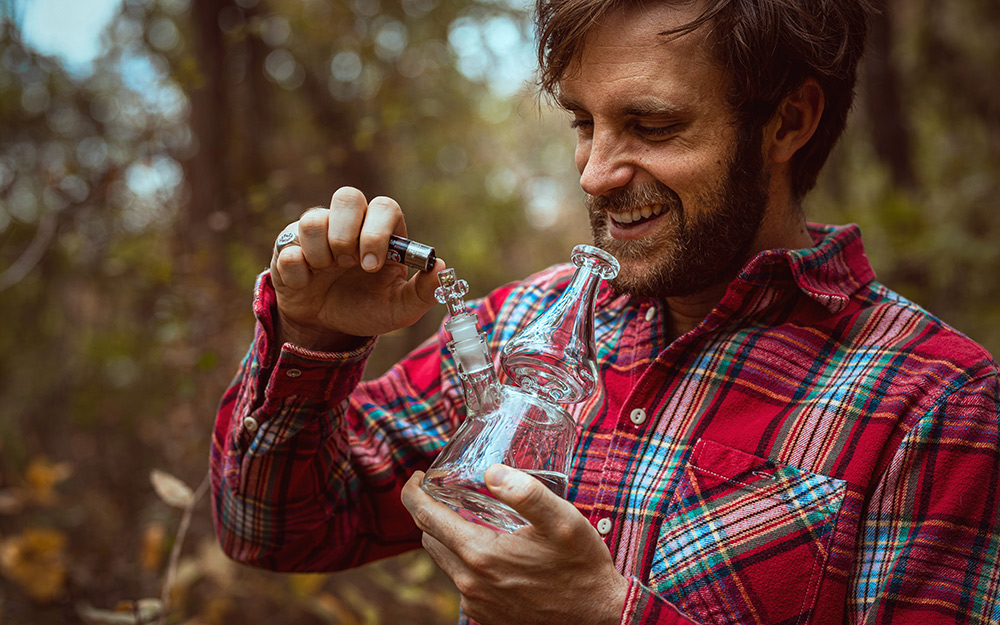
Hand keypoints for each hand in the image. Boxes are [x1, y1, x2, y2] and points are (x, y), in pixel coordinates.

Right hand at [270, 186, 444, 349]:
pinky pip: (287, 249)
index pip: (384, 207)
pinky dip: (298, 273)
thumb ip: (423, 292)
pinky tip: (307, 283)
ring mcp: (317, 232)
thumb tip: (442, 268)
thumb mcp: (400, 308)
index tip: (372, 265)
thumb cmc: (367, 308)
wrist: (327, 328)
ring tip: (328, 274)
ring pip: (312, 219)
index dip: (377, 232)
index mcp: (381, 231)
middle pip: (347, 196)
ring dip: (321, 254)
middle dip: (347, 234)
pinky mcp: (288, 247)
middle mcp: (349, 223)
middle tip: (348, 264)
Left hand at [401, 465, 627, 624]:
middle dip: (431, 512)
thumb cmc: (581, 566)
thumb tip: (491, 471)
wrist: (598, 616)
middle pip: (430, 539)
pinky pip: (462, 580)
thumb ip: (527, 493)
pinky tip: (492, 548)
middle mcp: (469, 582)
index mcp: (480, 555)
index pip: (426, 518)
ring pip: (445, 560)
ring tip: (469, 515)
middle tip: (445, 491)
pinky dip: (466, 560)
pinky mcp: (485, 614)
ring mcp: (475, 603)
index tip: (417, 477)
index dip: (414, 493)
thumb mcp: (562, 521)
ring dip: (450, 537)